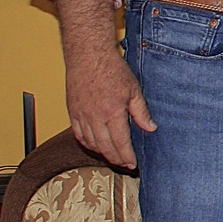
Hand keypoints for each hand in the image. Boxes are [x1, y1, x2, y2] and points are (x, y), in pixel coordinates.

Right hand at [66, 45, 154, 167]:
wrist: (88, 56)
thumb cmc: (111, 69)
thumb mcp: (133, 89)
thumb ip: (141, 112)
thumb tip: (150, 128)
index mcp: (112, 113)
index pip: (120, 143)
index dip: (127, 156)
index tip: (133, 164)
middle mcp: (94, 117)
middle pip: (105, 147)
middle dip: (116, 159)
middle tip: (125, 165)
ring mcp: (81, 115)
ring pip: (90, 143)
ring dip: (102, 153)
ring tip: (112, 157)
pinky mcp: (72, 111)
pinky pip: (78, 134)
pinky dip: (87, 143)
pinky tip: (95, 145)